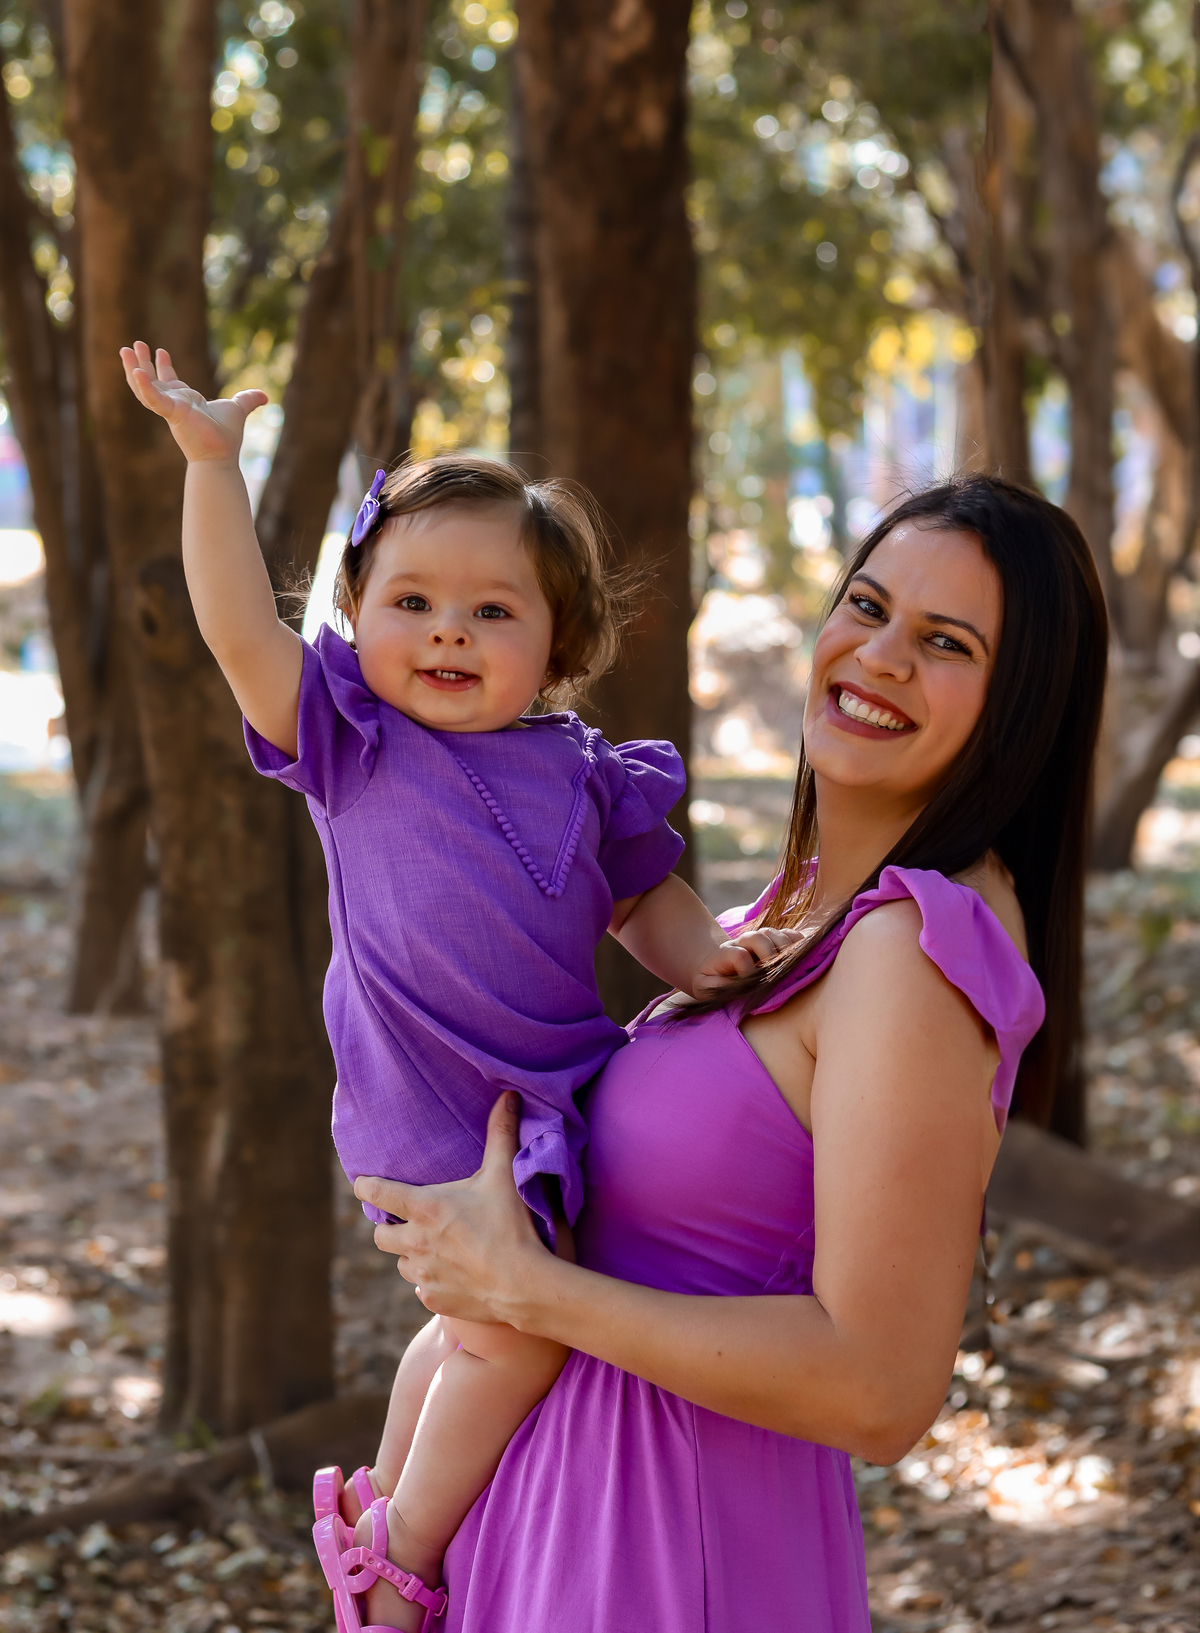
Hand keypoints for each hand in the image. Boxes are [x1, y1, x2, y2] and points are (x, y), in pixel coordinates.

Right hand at [119, 341, 266, 463]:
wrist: (221, 456)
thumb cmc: (225, 437)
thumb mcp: (237, 409)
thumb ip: (247, 400)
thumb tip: (264, 396)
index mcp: (184, 402)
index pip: (168, 381)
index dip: (162, 366)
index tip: (159, 350)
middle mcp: (173, 404)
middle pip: (149, 381)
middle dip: (140, 363)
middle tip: (131, 346)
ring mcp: (170, 409)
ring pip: (143, 388)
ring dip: (132, 369)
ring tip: (125, 350)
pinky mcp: (171, 413)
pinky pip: (153, 398)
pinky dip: (144, 386)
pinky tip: (136, 371)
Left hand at [355, 1093, 547, 1326]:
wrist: (524, 1284)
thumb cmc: (512, 1224)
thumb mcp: (504, 1174)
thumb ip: (501, 1133)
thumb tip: (508, 1095)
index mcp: (425, 1208)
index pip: (376, 1192)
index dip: (365, 1185)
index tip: (363, 1183)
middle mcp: (415, 1242)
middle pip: (380, 1234)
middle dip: (390, 1226)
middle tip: (411, 1221)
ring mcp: (423, 1274)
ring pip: (401, 1263)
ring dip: (412, 1254)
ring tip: (437, 1248)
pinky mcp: (434, 1299)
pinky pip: (421, 1288)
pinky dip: (432, 1280)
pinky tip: (454, 1274)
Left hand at [692, 925, 804, 995]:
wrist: (715, 967)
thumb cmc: (712, 981)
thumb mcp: (705, 986)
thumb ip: (716, 986)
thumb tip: (735, 987)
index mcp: (726, 952)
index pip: (740, 955)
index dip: (748, 970)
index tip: (750, 984)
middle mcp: (744, 941)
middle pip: (760, 938)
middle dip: (769, 956)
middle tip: (775, 974)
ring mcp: (760, 938)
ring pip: (775, 934)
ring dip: (785, 949)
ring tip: (790, 967)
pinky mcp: (774, 940)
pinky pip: (790, 934)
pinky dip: (798, 943)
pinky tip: (802, 957)